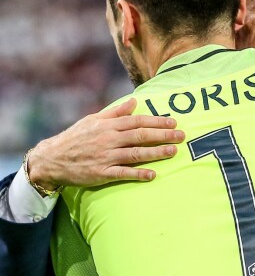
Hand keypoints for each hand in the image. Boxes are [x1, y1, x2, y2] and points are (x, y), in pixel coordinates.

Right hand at [26, 98, 185, 190]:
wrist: (52, 158)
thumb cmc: (76, 137)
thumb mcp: (93, 120)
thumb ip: (115, 112)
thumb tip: (134, 101)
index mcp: (108, 125)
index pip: (137, 121)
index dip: (156, 121)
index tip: (173, 122)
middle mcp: (109, 139)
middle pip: (140, 136)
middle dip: (162, 135)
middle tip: (181, 136)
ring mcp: (106, 156)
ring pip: (135, 153)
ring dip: (156, 153)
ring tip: (173, 152)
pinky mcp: (102, 172)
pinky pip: (123, 173)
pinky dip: (138, 173)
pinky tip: (152, 175)